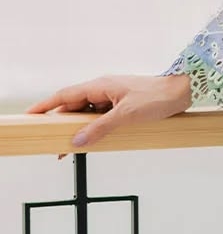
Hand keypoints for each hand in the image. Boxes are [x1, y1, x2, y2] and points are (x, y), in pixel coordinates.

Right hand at [25, 73, 193, 152]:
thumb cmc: (158, 97)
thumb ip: (101, 128)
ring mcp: (112, 97)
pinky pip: (101, 117)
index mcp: (100, 86)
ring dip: (78, 128)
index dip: (46, 107)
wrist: (182, 92)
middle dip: (61, 123)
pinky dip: (94, 128)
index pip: (64, 96)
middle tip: (49, 140)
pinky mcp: (122, 105)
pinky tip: (92, 140)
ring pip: (87, 113)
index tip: (30, 116)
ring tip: (68, 147)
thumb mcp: (126, 115)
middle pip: (73, 106)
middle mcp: (103, 89)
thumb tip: (79, 140)